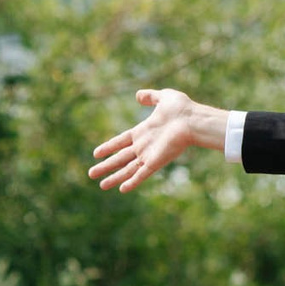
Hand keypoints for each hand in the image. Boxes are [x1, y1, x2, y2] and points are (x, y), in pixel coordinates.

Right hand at [88, 88, 227, 191]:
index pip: (121, 141)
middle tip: (91, 174)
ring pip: (128, 169)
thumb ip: (150, 97)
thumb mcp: (163, 97)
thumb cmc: (182, 109)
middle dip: (106, 166)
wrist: (193, 120)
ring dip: (114, 177)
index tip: (96, 153)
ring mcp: (149, 155)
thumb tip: (138, 95)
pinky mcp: (156, 162)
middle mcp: (144, 145)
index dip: (109, 147)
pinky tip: (122, 189)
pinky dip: (132, 181)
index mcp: (143, 131)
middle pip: (120, 158)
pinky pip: (142, 174)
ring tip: (101, 186)